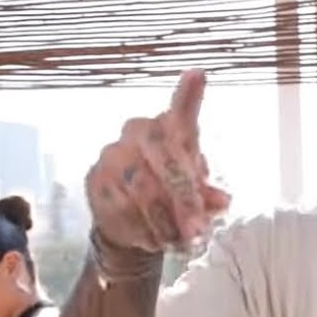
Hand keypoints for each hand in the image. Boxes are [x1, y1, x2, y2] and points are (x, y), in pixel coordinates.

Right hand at [85, 69, 230, 254]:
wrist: (132, 221)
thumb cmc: (172, 194)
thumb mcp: (198, 194)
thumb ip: (209, 196)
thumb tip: (221, 201)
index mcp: (169, 128)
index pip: (181, 111)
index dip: (189, 94)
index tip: (198, 75)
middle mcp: (137, 132)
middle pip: (163, 159)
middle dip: (184, 199)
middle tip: (199, 230)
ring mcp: (112, 155)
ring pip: (141, 190)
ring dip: (165, 222)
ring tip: (181, 242)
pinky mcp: (94, 180)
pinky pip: (120, 208)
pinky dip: (143, 230)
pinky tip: (155, 240)